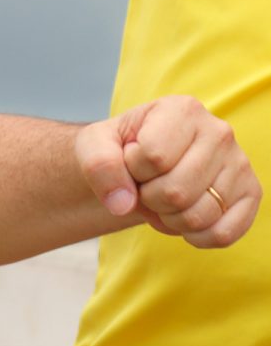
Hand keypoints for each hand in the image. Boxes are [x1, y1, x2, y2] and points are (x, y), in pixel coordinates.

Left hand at [76, 95, 260, 246]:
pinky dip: (194, 237)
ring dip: (168, 218)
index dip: (133, 169)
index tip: (132, 160)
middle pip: (176, 192)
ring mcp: (240, 164)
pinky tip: (182, 218)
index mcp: (182, 109)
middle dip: (148, 198)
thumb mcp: (94, 146)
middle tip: (146, 185)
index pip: (153, 157)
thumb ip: (99, 166)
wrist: (140, 163)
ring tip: (163, 198)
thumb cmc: (119, 149)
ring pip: (198, 216)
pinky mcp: (251, 194)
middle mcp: (219, 132)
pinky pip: (223, 234)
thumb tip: (122, 203)